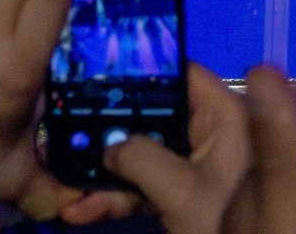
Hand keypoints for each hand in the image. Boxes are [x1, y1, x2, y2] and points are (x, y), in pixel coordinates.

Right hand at [59, 63, 249, 233]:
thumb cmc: (223, 224)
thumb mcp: (181, 190)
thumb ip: (142, 158)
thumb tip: (108, 147)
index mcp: (226, 115)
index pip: (180, 76)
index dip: (139, 76)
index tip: (93, 85)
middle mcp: (214, 130)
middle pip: (155, 116)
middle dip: (112, 134)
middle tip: (69, 145)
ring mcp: (199, 161)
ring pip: (145, 152)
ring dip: (105, 174)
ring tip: (70, 194)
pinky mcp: (185, 189)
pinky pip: (147, 180)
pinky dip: (117, 194)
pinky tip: (84, 211)